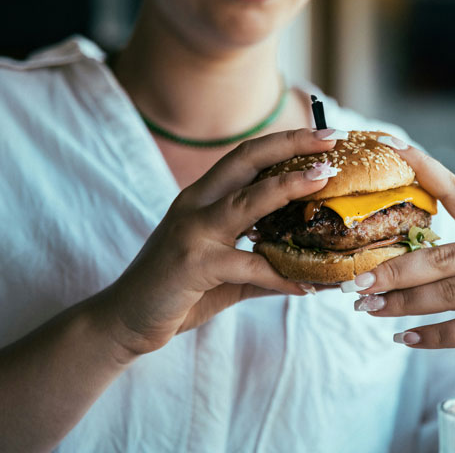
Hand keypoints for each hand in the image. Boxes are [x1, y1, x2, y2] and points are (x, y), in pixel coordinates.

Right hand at [103, 129, 340, 357]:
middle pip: (245, 159)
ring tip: (324, 179)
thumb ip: (262, 265)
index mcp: (202, 198)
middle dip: (289, 144)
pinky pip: (247, 264)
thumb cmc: (178, 289)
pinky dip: (281, 275)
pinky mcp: (192, 263)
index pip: (246, 158)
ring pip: (246, 200)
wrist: (126, 319)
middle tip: (329, 139)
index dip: (283, 143)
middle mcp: (195, 204)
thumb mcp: (225, 272)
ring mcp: (191, 231)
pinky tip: (307, 285)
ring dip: (288, 187)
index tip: (322, 136)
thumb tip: (310, 273)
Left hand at [352, 144, 454, 392]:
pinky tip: (403, 338)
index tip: (389, 143)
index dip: (422, 166)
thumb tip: (391, 260)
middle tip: (354, 283)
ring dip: (402, 304)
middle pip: (439, 257)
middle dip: (390, 271)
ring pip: (447, 294)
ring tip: (367, 309)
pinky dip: (431, 336)